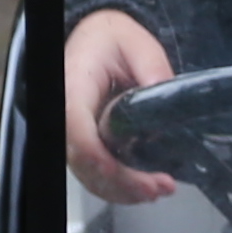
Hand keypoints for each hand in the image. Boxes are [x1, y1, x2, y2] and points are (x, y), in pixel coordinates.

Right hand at [62, 7, 175, 202]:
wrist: (95, 42)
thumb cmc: (108, 41)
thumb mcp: (136, 42)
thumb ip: (152, 68)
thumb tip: (167, 96)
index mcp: (72, 86)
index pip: (77, 130)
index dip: (100, 158)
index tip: (131, 174)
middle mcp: (64, 114)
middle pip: (83, 161)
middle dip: (122, 182)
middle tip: (159, 187)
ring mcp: (71, 134)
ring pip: (88, 175)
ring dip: (124, 190)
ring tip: (160, 188)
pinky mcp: (83, 146)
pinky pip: (94, 175)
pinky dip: (120, 187)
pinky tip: (146, 188)